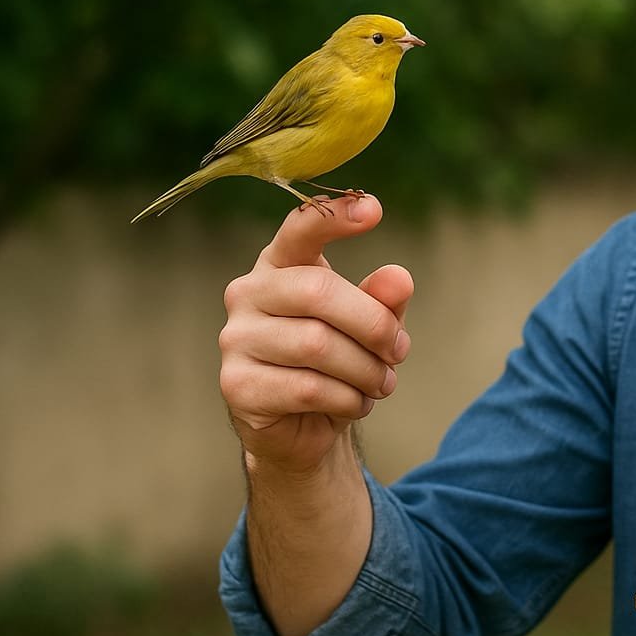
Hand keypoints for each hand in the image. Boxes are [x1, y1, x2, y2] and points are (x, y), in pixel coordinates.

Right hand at [219, 193, 413, 475]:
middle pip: (319, 291)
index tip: (374, 209)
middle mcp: (248, 292)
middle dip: (374, 325)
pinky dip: (347, 399)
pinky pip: (308, 388)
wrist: (302, 425)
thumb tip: (399, 278)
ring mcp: (236, 338)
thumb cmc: (337, 361)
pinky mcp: (237, 384)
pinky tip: (354, 402)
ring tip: (381, 383)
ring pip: (317, 345)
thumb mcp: (368, 326)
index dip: (333, 216)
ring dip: (365, 370)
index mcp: (280, 264)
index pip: (300, 229)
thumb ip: (383, 299)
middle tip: (399, 351)